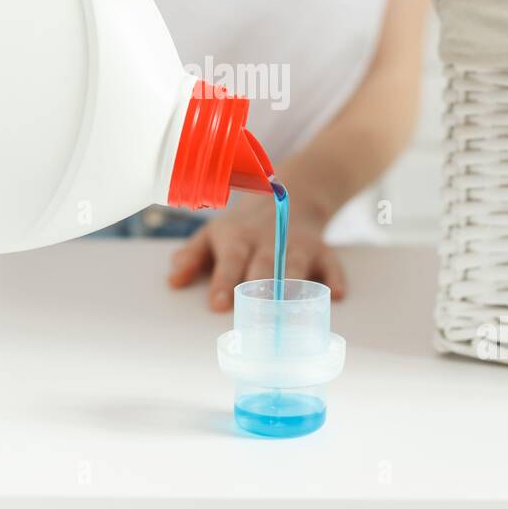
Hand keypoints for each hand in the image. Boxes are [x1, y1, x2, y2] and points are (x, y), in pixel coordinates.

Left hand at [167, 194, 347, 311]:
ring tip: (289, 312)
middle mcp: (267, 241)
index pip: (229, 260)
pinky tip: (335, 295)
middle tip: (254, 315)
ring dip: (292, 286)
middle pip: (263, 265)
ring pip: (295, 264)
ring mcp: (296, 244)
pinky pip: (331, 263)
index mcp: (237, 238)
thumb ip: (192, 257)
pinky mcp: (321, 250)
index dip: (222, 282)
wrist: (291, 194)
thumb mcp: (213, 234)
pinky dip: (334, 278)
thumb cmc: (244, 228)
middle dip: (258, 289)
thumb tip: (172, 281)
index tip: (216, 305)